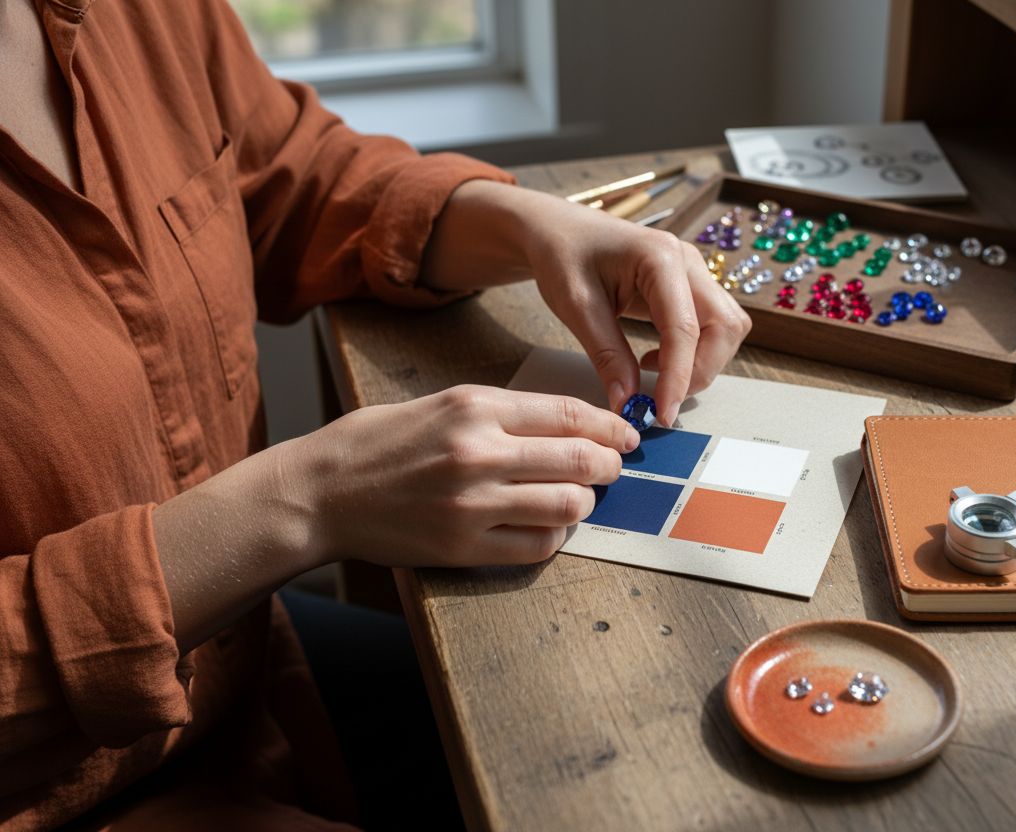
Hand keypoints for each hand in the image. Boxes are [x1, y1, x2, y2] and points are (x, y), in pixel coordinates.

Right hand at [298, 385, 638, 566]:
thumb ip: (503, 414)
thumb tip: (566, 427)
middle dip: (609, 466)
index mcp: (474, 407)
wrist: (319, 493)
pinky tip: (547, 526)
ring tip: (577, 499)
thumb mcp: (440, 404)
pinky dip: (554, 537)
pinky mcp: (463, 547)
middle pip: (579, 460)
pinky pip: (537, 547)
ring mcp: (472, 504)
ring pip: (567, 505)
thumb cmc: (377, 443)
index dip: (608, 426)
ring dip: (584, 503)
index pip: (568, 413)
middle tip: (612, 469)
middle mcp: (478, 452)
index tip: (625, 435)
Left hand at [422, 181, 752, 425]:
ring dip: (701, 363)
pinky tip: (656, 359)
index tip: (661, 414)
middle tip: (662, 400)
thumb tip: (628, 401)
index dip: (678, 378)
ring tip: (655, 378)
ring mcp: (693, 272)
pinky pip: (711, 326)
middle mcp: (688, 261)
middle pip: (725, 326)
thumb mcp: (576, 306)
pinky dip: (694, 352)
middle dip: (701, 371)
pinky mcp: (689, 287)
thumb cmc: (563, 255)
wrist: (559, 230)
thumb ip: (606, 354)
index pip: (685, 328)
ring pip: (726, 328)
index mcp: (660, 257)